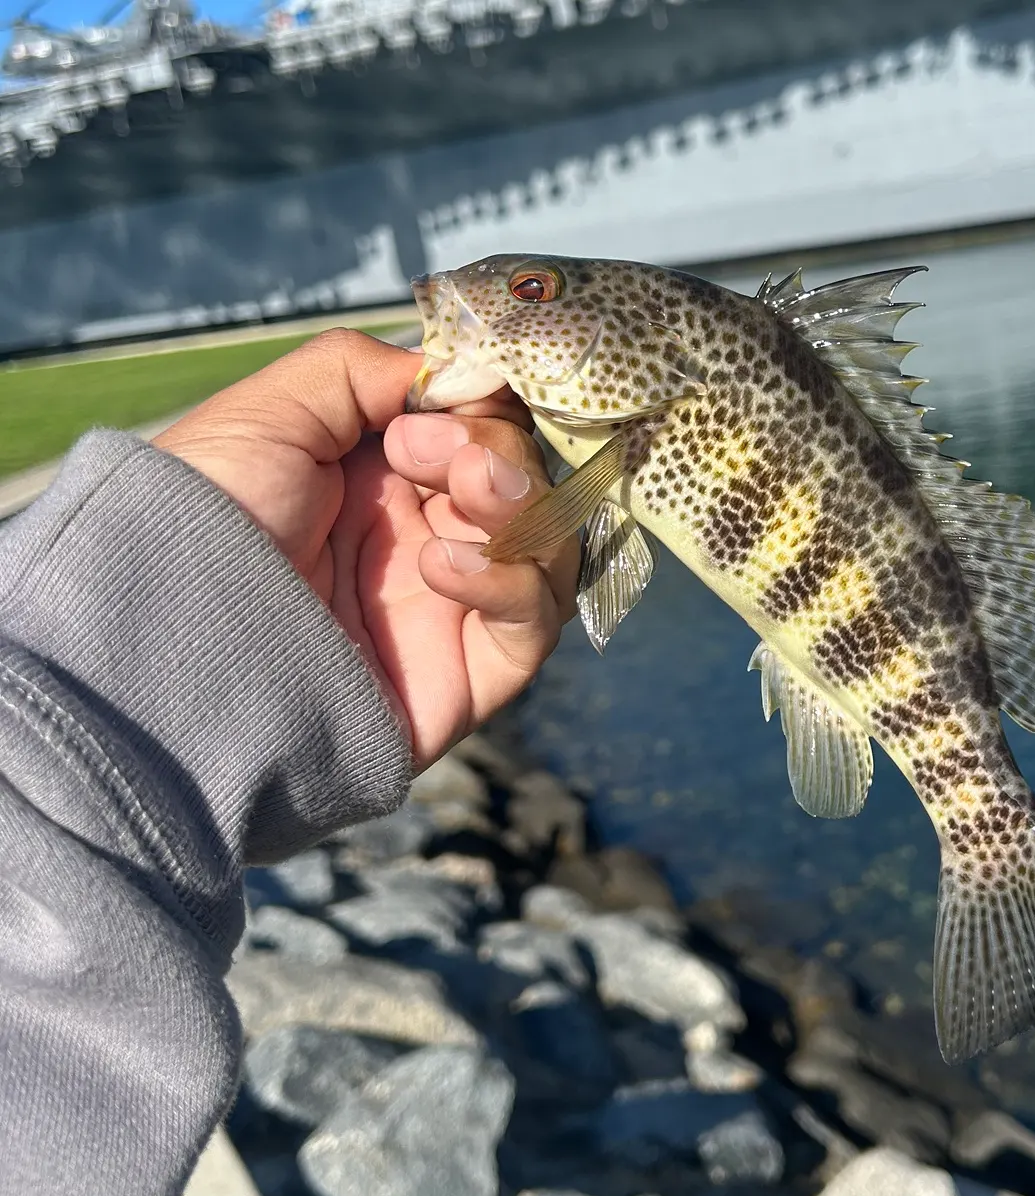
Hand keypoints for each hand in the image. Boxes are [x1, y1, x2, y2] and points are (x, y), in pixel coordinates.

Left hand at [153, 329, 576, 770]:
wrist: (171, 644)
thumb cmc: (203, 522)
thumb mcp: (269, 414)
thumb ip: (360, 371)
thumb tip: (464, 370)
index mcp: (385, 477)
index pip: (483, 429)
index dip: (479, 406)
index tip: (430, 405)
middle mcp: (429, 537)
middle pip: (523, 481)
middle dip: (493, 450)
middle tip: (425, 454)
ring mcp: (456, 605)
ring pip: (548, 546)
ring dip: (519, 506)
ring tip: (463, 493)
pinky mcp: (474, 671)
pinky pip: (536, 620)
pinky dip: (509, 581)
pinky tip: (443, 568)